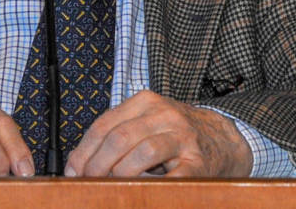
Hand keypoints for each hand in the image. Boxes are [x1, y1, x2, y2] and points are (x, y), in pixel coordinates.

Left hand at [64, 90, 252, 176]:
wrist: (222, 139)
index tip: (73, 172)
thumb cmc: (174, 134)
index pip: (105, 125)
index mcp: (146, 102)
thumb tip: (76, 166)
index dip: (84, 151)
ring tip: (113, 188)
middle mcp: (165, 114)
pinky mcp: (198, 162)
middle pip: (120, 137)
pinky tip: (139, 193)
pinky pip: (171, 177)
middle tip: (90, 183)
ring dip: (121, 174)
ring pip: (144, 152)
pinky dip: (151, 187)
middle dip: (98, 165)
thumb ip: (114, 136)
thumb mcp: (145, 124)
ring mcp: (184, 137)